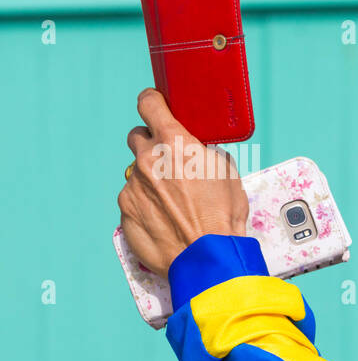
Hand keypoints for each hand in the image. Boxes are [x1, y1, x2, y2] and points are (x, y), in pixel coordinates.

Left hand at [117, 87, 248, 274]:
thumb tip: (201, 151)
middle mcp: (148, 160)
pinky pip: (133, 200)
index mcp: (174, 144)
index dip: (153, 102)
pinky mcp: (126, 211)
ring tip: (174, 204)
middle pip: (137, 137)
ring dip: (151, 181)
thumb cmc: (223, 217)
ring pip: (137, 173)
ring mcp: (133, 186)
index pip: (149, 104)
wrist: (208, 258)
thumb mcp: (229, 175)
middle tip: (170, 163)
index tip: (155, 105)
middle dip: (151, 146)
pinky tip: (166, 220)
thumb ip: (206, 154)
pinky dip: (146, 207)